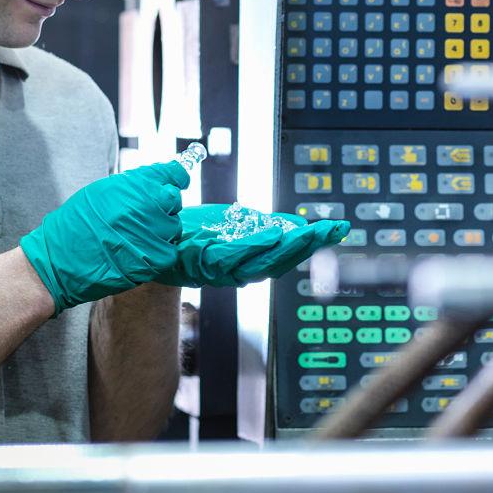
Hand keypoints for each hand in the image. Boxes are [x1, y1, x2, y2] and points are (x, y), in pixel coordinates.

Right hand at [19, 160, 187, 313]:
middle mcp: (149, 205)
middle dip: (164, 206)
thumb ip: (133, 185)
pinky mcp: (155, 259)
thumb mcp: (101, 192)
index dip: (175, 179)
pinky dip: (158, 253)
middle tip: (144, 217)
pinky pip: (169, 251)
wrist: (59, 260)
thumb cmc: (75, 224)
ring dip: (161, 231)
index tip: (175, 182)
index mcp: (136, 184)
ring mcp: (154, 233)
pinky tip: (137, 253)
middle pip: (175, 200)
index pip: (173, 175)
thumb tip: (157, 179)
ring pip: (173, 227)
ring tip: (134, 237)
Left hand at [161, 206, 348, 287]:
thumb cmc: (195, 232)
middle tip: (331, 230)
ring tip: (311, 232)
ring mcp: (224, 268)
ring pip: (262, 261)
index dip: (315, 242)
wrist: (156, 238)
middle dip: (309, 245)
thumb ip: (265, 226)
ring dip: (289, 246)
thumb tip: (297, 224)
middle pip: (282, 260)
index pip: (289, 253)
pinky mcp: (205, 262)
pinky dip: (255, 245)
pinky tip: (273, 233)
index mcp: (252, 259)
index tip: (337, 228)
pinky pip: (233, 256)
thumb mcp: (237, 223)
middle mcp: (241, 269)